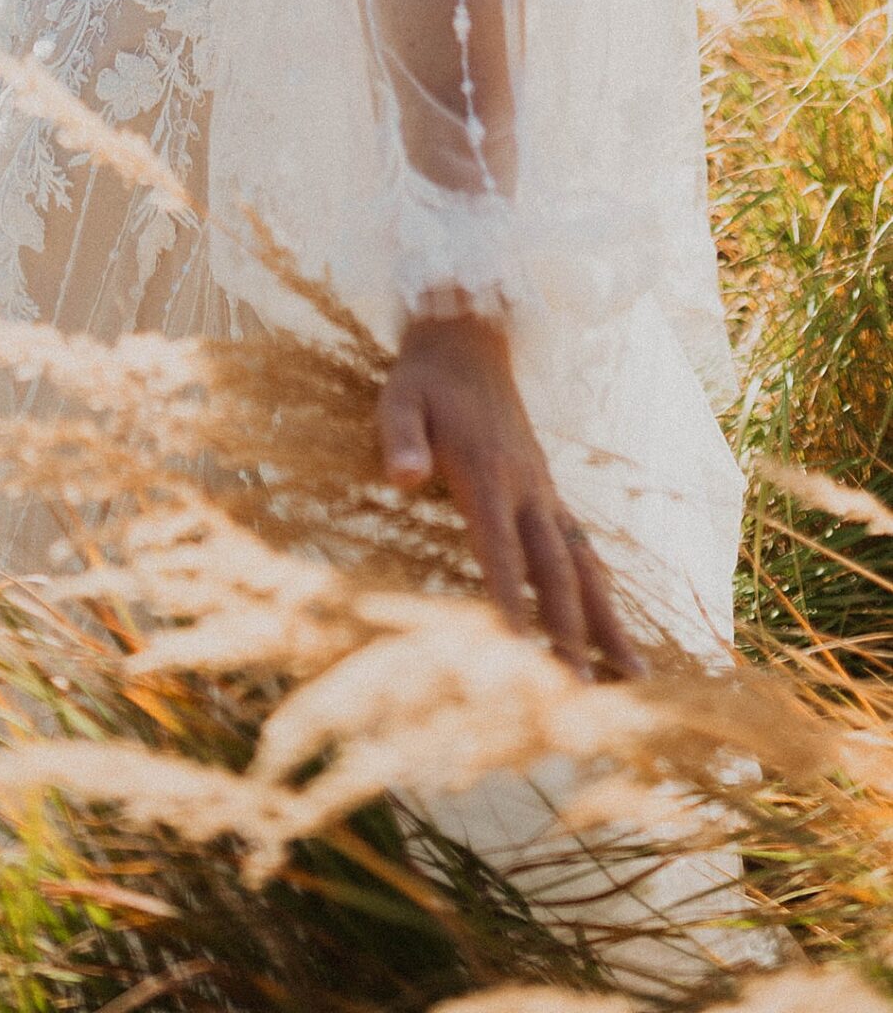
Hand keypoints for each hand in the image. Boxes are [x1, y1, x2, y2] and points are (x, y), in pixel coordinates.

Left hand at [379, 310, 642, 678]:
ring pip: (583, 566)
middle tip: (584, 694)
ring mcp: (544, 492)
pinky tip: (616, 633)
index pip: (501, 552)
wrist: (467, 339)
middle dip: (572, 634)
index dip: (513, 604)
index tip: (524, 655)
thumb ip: (400, 438)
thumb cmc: (423, 378)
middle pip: (555, 572)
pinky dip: (602, 594)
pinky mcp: (548, 492)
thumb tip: (404, 479)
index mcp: (488, 475)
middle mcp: (527, 490)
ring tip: (634, 680)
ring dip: (607, 623)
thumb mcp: (399, 399)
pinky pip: (582, 550)